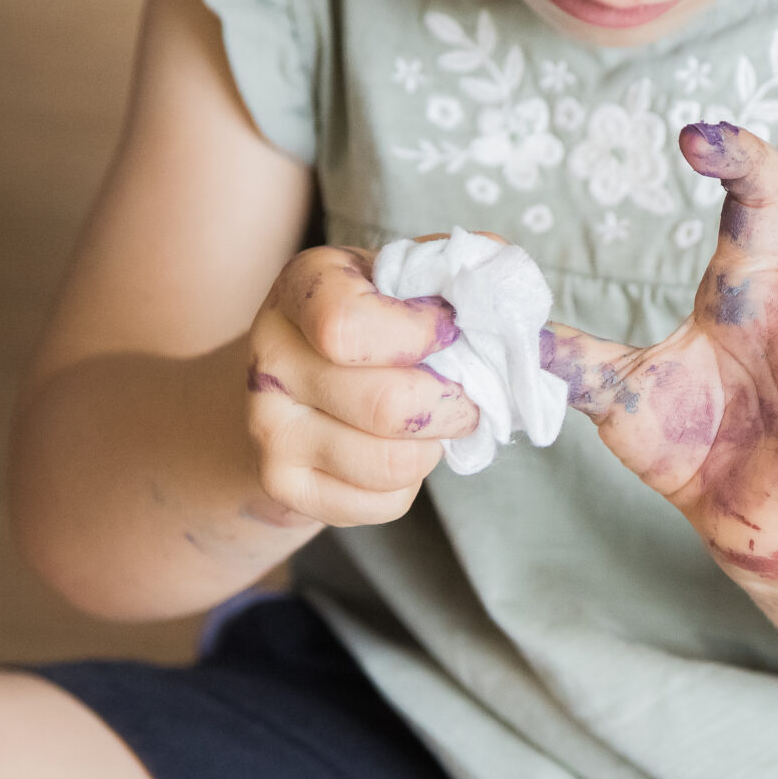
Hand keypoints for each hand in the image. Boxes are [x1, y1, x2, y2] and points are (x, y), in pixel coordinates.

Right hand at [242, 245, 480, 526]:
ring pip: (392, 463)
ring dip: (434, 447)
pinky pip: (381, 504)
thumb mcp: (411, 278)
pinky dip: (410, 484)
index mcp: (304, 288)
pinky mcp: (283, 485)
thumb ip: (464, 274)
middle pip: (387, 407)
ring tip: (428, 423)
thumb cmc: (378, 320)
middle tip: (465, 395)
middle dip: (453, 405)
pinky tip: (394, 449)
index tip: (446, 333)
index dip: (421, 337)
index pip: (351, 328)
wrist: (299, 379)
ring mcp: (269, 427)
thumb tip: (507, 297)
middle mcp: (271, 357)